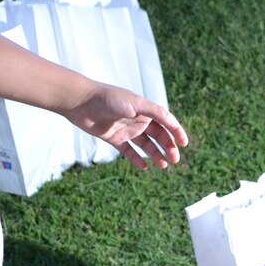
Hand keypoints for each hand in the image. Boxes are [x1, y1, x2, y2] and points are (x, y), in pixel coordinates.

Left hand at [64, 84, 189, 170]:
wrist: (80, 101)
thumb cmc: (105, 98)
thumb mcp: (130, 103)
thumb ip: (148, 110)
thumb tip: (166, 118)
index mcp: (144, 109)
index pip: (166, 121)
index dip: (176, 131)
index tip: (184, 143)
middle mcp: (138, 119)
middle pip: (159, 135)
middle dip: (168, 146)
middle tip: (174, 160)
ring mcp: (127, 129)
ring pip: (146, 144)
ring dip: (156, 154)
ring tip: (163, 165)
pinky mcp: (114, 137)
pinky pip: (129, 151)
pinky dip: (137, 159)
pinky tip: (145, 167)